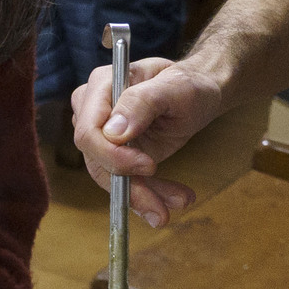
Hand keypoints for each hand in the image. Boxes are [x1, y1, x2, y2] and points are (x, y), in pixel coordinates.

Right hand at [71, 55, 223, 228]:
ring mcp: (103, 135)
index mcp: (102, 85)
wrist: (199, 94)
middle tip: (163, 205)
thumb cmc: (188, 83)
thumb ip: (142, 103)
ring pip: (109, 177)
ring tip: (179, 202)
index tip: (150, 166)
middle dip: (129, 186)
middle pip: (96, 159)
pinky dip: (148, 196)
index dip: (113, 155)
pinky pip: (123, 182)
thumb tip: (112, 133)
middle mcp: (95, 111)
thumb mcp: (174, 87)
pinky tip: (172, 200)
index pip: (89, 131)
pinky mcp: (117, 155)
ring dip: (143, 197)